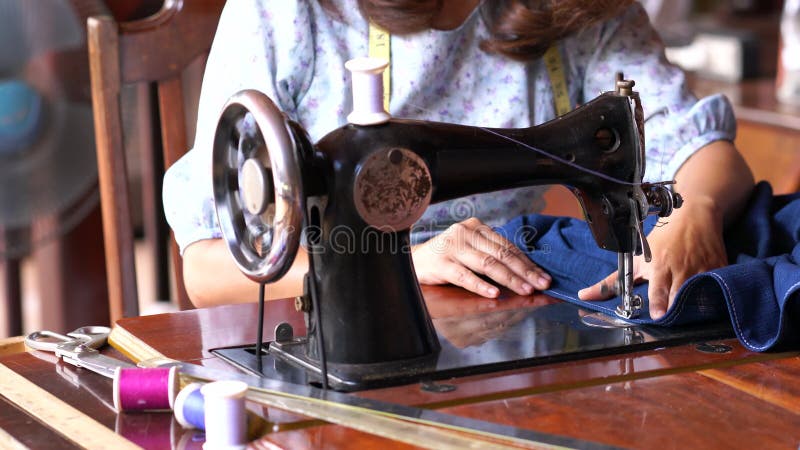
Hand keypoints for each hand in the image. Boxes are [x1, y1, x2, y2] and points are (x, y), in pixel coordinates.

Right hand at [412, 217, 550, 297]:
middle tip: (542, 285)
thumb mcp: (471, 248)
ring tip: (525, 290)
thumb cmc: (448, 257)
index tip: (544, 277)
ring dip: (509, 279)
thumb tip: (526, 271)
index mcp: (477, 227)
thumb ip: (492, 253)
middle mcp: (465, 233)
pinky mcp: (441, 263)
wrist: (414, 260)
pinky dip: (481, 285)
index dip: (527, 263)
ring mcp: (452, 247)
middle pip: (501, 254)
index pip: (507, 246)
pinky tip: (495, 294)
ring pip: (487, 264)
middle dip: (524, 272)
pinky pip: (465, 276)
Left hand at [578, 198, 727, 318]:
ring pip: (700, 294)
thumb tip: (584, 296)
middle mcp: (681, 269)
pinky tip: (710, 302)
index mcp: (659, 266)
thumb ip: (612, 281)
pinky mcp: (719, 269)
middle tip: (672, 319)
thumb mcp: (635, 258)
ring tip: (690, 314)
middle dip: (676, 308)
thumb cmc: (661, 240)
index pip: (659, 290)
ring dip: (695, 305)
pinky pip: (718, 287)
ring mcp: (702, 269)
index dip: (659, 303)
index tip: (658, 315)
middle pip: (679, 296)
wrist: (694, 216)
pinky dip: (714, 295)